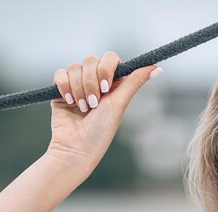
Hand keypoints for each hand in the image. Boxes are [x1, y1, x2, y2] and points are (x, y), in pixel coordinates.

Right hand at [48, 51, 161, 173]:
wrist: (76, 147)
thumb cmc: (101, 130)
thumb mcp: (120, 104)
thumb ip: (135, 82)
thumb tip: (157, 68)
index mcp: (113, 83)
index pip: (110, 58)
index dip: (106, 69)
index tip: (106, 88)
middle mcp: (96, 81)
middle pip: (90, 60)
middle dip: (91, 83)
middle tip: (93, 104)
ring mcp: (78, 85)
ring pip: (74, 67)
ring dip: (78, 89)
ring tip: (83, 108)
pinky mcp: (61, 90)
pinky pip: (60, 74)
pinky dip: (64, 87)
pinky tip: (69, 102)